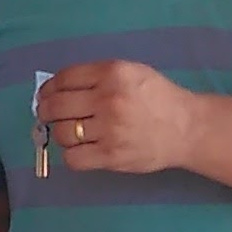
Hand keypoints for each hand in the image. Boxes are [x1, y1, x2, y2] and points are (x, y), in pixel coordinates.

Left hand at [35, 59, 207, 176]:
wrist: (186, 128)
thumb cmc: (158, 98)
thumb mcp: (131, 72)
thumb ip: (97, 76)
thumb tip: (57, 88)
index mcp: (112, 73)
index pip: (64, 79)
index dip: (48, 88)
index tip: (45, 95)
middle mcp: (108, 99)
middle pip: (56, 107)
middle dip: (45, 111)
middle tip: (47, 115)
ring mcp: (109, 129)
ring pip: (62, 133)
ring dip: (60, 133)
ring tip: (70, 132)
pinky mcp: (112, 156)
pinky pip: (73, 159)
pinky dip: (71, 155)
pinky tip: (80, 149)